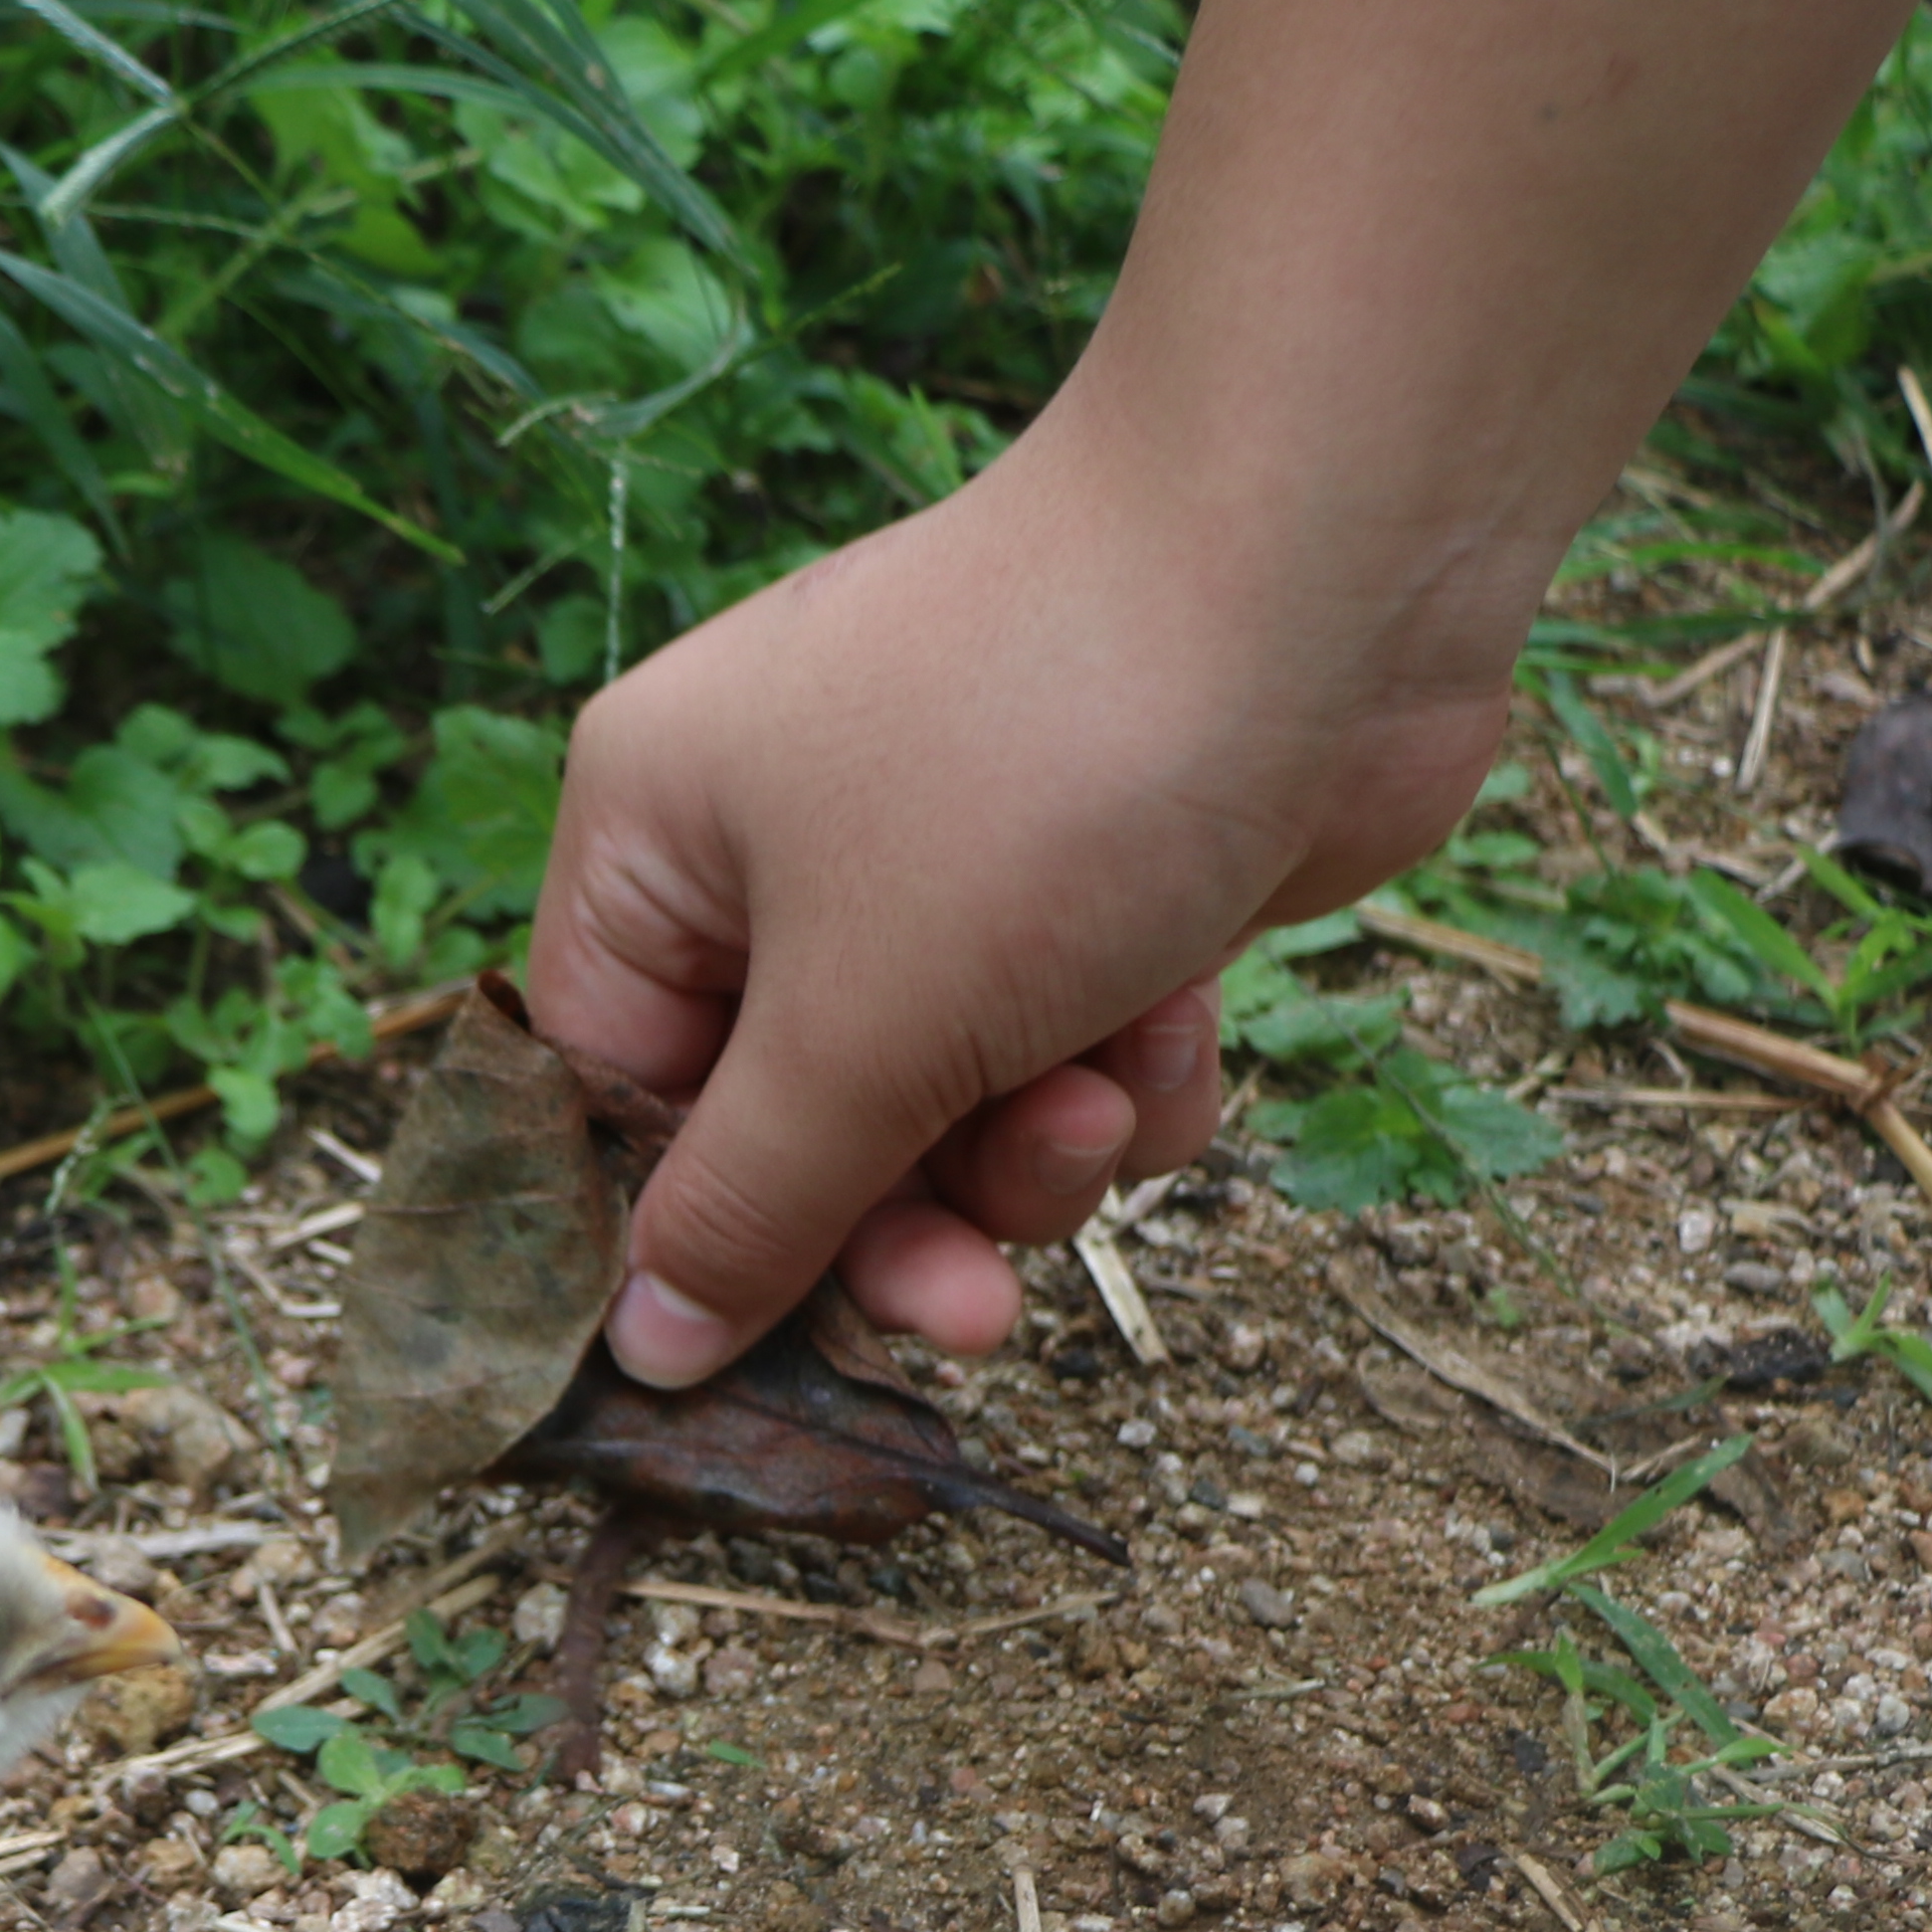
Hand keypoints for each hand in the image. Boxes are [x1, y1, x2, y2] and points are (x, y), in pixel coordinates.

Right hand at [524, 409, 1529, 1381]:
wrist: (1320, 573)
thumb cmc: (1039, 766)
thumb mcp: (860, 1025)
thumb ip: (748, 1208)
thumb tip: (640, 1353)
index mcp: (656, 836)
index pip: (610, 1095)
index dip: (685, 1235)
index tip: (766, 1359)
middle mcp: (782, 844)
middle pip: (794, 1133)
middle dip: (901, 1221)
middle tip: (977, 1313)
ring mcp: (951, 862)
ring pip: (949, 1120)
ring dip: (1035, 1152)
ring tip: (1103, 1089)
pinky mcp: (1098, 888)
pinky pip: (1073, 1064)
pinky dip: (1131, 1074)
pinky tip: (1183, 1014)